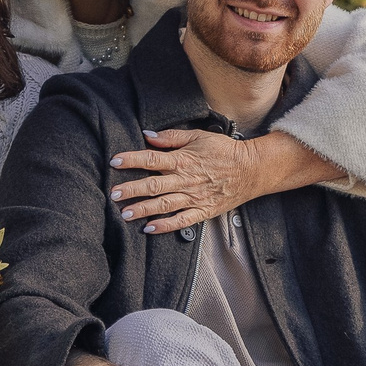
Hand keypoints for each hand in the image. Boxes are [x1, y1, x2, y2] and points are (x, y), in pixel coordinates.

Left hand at [108, 129, 337, 234]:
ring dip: (143, 210)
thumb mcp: (198, 136)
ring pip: (163, 205)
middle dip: (131, 190)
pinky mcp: (202, 211)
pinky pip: (181, 221)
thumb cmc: (224, 151)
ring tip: (125, 214)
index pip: (151, 159)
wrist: (251, 170)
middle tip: (113, 195)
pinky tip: (149, 228)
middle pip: (153, 185)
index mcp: (183, 159)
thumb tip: (148, 136)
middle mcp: (186, 180)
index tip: (114, 161)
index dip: (131, 160)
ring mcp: (194, 198)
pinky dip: (165, 226)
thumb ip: (172, 137)